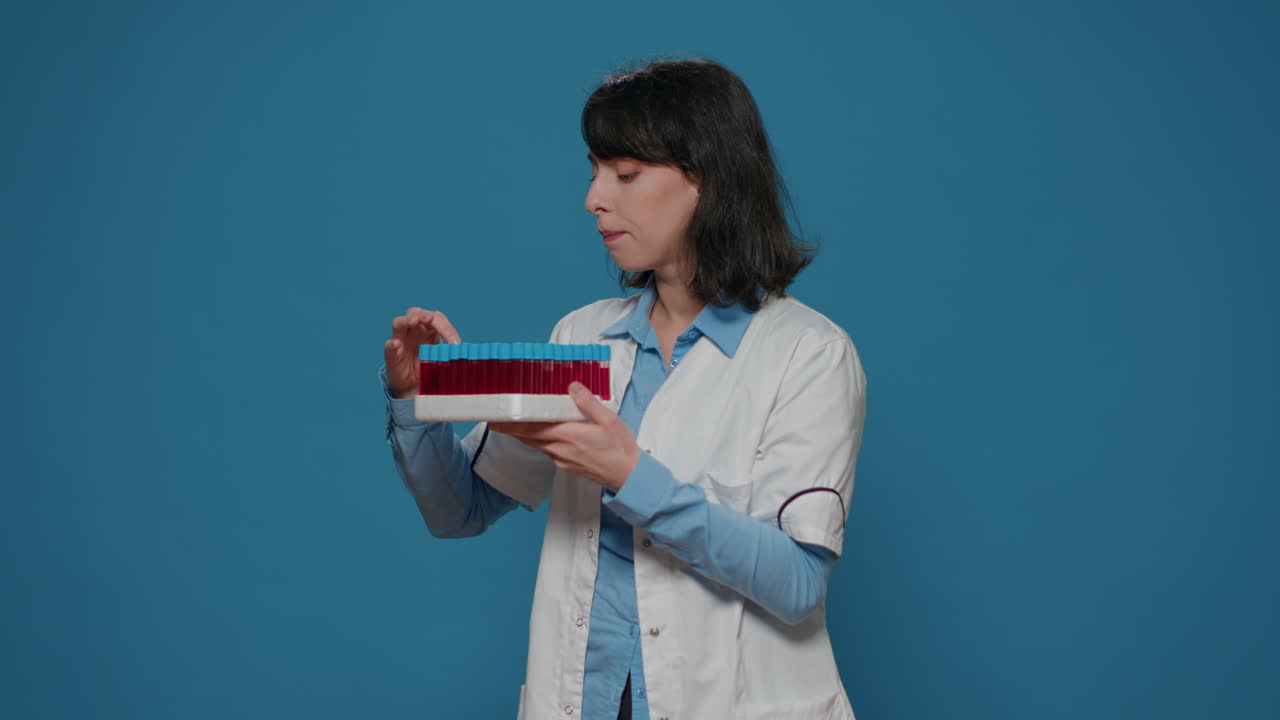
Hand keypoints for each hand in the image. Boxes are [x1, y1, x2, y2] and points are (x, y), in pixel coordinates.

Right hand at [384, 307, 461, 398]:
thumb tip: (466, 357)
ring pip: (399, 322)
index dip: (447, 329)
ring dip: (407, 320)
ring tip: (414, 321)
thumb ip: (451, 357)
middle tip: (430, 319)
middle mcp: (413, 330)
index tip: (456, 344)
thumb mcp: (442, 362)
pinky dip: (393, 344)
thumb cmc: (427, 368)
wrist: (412, 386)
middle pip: (416, 313)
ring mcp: (401, 339)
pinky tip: (397, 345)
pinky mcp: (392, 353)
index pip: (437, 319)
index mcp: (429, 329)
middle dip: (424, 315)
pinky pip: (390, 345)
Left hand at [490, 382, 641, 491]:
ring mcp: (561, 460)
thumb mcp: (608, 420)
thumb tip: (572, 387)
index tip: (497, 419)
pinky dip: (539, 441)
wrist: (628, 476)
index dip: (513, 424)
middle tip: (496, 420)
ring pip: (536, 445)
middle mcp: (560, 449)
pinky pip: (547, 450)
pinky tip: (542, 434)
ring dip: (524, 435)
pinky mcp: (566, 465)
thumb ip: (588, 403)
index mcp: (568, 435)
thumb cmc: (620, 449)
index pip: (533, 427)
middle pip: (529, 438)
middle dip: (512, 429)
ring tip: (513, 425)